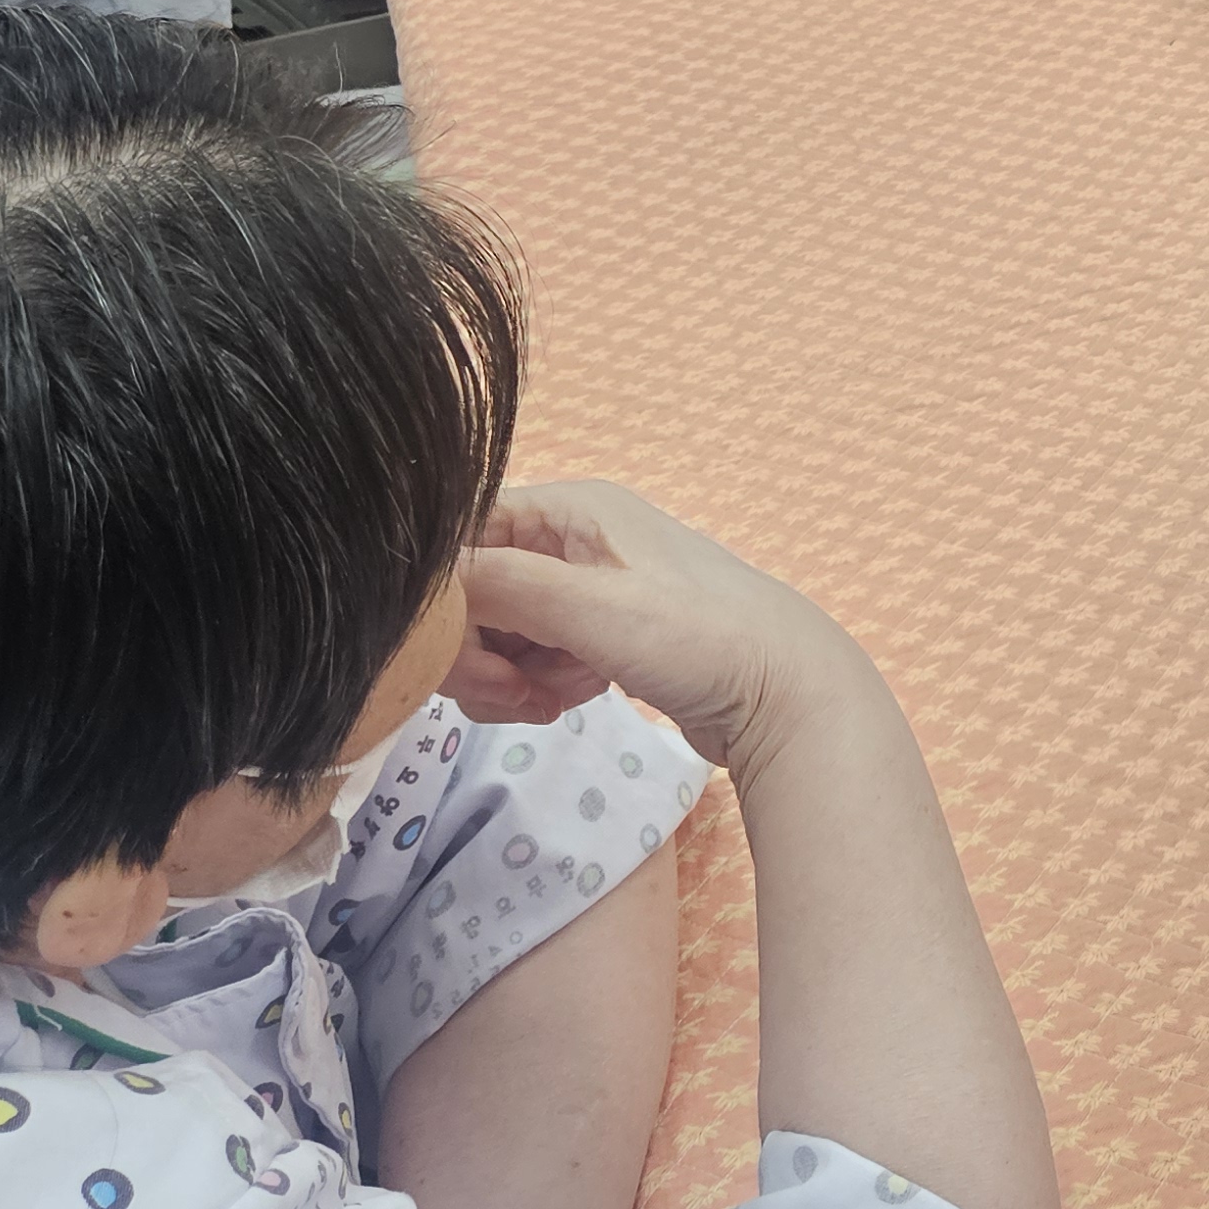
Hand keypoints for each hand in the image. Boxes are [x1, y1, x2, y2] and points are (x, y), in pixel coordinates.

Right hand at [447, 479, 875, 773]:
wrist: (787, 697)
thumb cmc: (699, 639)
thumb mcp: (590, 607)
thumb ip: (498, 586)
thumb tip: (421, 578)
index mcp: (573, 508)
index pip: (464, 536)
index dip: (444, 600)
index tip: (457, 656)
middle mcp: (577, 537)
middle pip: (476, 589)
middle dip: (477, 649)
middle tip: (512, 694)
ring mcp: (591, 587)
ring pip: (502, 631)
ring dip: (509, 675)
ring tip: (551, 701)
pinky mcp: (602, 635)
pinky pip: (536, 657)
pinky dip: (540, 685)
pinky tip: (573, 700)